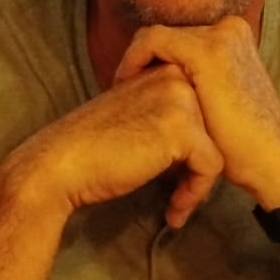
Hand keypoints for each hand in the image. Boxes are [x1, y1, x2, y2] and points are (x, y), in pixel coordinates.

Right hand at [31, 63, 222, 228]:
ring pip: (218, 147)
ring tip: (175, 206)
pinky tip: (173, 211)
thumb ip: (167, 114)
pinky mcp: (181, 129)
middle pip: (215, 127)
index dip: (194, 147)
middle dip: (199, 165)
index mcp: (163, 68)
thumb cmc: (94, 148)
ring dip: (198, 183)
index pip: (204, 109)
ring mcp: (180, 99)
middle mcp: (175, 76)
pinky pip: (211, 166)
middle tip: (179, 195)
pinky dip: (195, 193)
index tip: (176, 176)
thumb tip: (205, 138)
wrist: (62, 163)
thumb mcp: (137, 115)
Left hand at [114, 18, 279, 206]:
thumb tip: (166, 82)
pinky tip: (125, 85)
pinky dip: (133, 61)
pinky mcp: (206, 51)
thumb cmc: (246, 143)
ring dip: (135, 62)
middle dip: (143, 62)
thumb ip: (200, 82)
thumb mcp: (220, 100)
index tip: (136, 88)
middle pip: (167, 38)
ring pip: (155, 38)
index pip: (179, 40)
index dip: (153, 61)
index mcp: (234, 37)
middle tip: (125, 90)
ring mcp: (219, 37)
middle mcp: (228, 29)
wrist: (272, 160)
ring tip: (123, 91)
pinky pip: (151, 42)